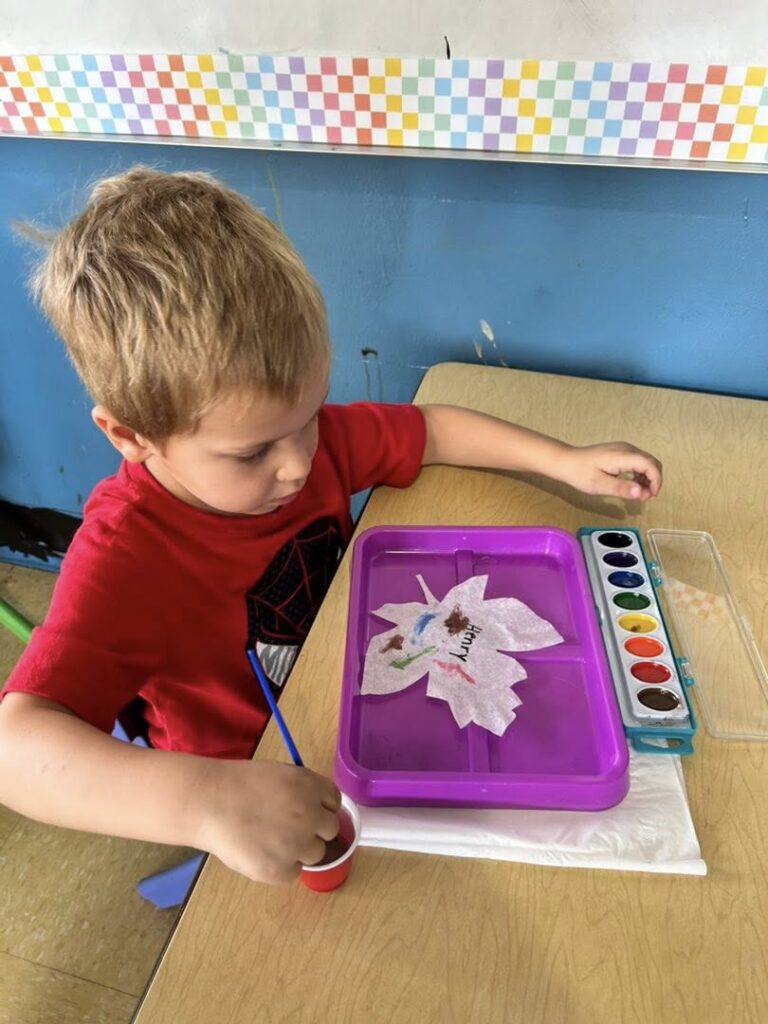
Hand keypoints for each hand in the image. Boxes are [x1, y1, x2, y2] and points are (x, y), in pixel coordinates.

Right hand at [193, 760, 340, 884]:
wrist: (208, 803)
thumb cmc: (238, 784)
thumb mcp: (280, 773)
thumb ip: (303, 790)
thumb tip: (317, 807)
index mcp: (310, 787)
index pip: (334, 802)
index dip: (320, 807)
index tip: (309, 811)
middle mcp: (310, 815)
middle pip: (330, 830)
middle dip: (313, 829)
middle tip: (289, 828)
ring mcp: (297, 845)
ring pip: (314, 854)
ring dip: (299, 849)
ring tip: (270, 840)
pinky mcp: (280, 870)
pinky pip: (293, 872)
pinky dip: (281, 867)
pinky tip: (261, 853)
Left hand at [557, 442, 661, 501]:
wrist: (566, 462)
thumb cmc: (579, 472)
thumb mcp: (599, 485)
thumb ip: (621, 489)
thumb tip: (640, 493)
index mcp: (622, 456)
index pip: (650, 464)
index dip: (656, 480)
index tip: (651, 495)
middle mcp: (626, 449)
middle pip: (652, 463)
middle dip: (653, 481)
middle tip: (643, 497)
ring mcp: (623, 449)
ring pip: (646, 463)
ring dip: (647, 479)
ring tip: (637, 495)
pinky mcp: (620, 453)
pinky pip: (637, 462)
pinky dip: (640, 475)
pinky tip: (632, 486)